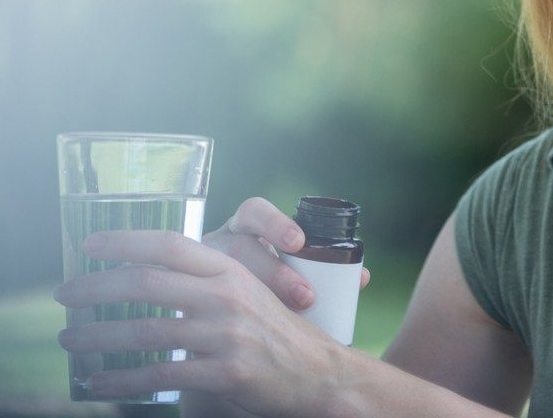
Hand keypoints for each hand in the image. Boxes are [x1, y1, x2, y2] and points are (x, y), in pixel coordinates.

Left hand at [53, 229, 341, 415]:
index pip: (170, 244)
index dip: (125, 241)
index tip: (89, 246)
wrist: (320, 374)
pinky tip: (97, 381)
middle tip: (64, 296)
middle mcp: (227, 295)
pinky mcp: (226, 371)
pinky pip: (161, 373)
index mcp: (230, 269)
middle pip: (148, 282)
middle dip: (95, 288)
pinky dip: (121, 378)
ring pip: (146, 329)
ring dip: (97, 337)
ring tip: (68, 342)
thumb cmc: (275, 333)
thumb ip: (203, 286)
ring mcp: (226, 333)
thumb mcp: (247, 293)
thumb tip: (143, 283)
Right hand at [202, 197, 369, 310]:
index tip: (299, 243)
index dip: (274, 223)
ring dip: (253, 298)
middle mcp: (220, 243)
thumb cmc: (265, 286)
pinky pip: (197, 308)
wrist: (222, 315)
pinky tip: (239, 340)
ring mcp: (201, 270)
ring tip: (282, 323)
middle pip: (238, 246)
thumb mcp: (288, 270)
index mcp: (245, 227)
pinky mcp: (190, 298)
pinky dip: (218, 322)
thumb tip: (362, 278)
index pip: (254, 212)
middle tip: (305, 297)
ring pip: (216, 275)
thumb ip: (322, 271)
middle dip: (272, 270)